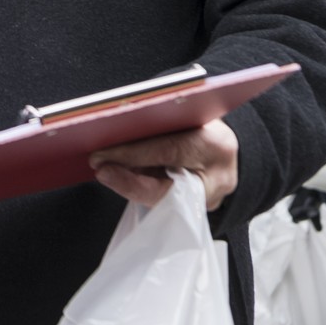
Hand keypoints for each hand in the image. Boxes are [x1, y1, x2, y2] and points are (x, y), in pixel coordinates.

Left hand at [89, 118, 239, 209]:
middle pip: (165, 185)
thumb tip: (114, 134)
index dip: (131, 154)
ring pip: (163, 198)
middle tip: (99, 169)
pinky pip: (166, 202)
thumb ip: (158, 124)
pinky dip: (140, 189)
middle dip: (127, 179)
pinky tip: (119, 179)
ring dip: (129, 185)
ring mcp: (212, 197)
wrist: (226, 143)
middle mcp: (217, 175)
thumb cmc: (200, 123)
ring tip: (104, 172)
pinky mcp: (202, 208)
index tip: (99, 154)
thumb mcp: (185, 117)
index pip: (168, 151)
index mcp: (215, 143)